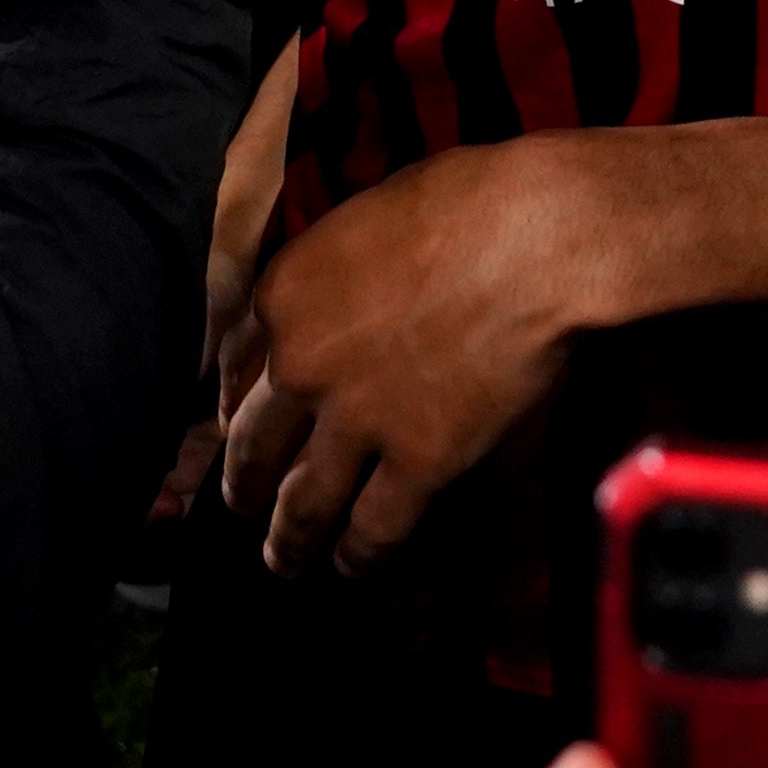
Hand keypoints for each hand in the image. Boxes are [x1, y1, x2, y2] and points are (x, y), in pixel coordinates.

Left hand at [220, 131, 610, 569]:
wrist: (535, 238)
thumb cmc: (467, 200)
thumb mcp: (369, 215)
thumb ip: (334, 269)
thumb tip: (342, 296)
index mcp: (284, 292)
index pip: (233, 364)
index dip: (233, 402)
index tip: (235, 421)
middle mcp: (302, 365)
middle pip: (255, 442)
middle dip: (245, 479)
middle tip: (241, 501)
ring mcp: (356, 420)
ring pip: (303, 501)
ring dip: (289, 538)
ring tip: (283, 559)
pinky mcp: (418, 461)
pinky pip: (373, 527)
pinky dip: (357, 555)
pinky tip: (351, 567)